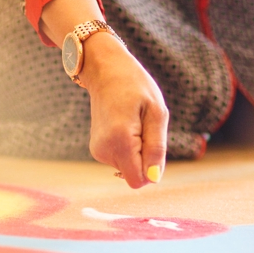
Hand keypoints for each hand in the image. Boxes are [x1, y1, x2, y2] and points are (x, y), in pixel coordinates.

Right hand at [81, 33, 168, 188]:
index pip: (139, 180)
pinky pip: (122, 160)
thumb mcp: (157, 113)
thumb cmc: (135, 87)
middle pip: (135, 175)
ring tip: (133, 122)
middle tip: (143, 126)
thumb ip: (156, 148)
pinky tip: (124, 125)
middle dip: (145, 157)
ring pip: (129, 168)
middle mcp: (104, 151)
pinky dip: (128, 147)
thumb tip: (153, 178)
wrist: (106, 72)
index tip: (151, 140)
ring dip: (137, 150)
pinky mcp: (97, 150)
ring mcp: (97, 152)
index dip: (151, 167)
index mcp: (120, 141)